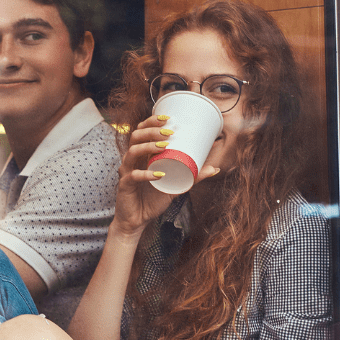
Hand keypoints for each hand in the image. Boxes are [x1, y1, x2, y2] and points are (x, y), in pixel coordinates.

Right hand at [112, 116, 185, 236]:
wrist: (137, 220)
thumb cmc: (152, 200)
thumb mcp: (176, 186)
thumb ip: (193, 177)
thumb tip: (215, 169)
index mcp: (141, 156)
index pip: (142, 131)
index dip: (152, 122)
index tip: (168, 119)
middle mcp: (132, 161)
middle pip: (136, 137)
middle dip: (152, 131)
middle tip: (170, 133)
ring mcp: (126, 172)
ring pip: (132, 152)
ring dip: (148, 146)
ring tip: (164, 146)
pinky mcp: (124, 186)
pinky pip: (133, 176)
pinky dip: (146, 173)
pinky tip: (159, 174)